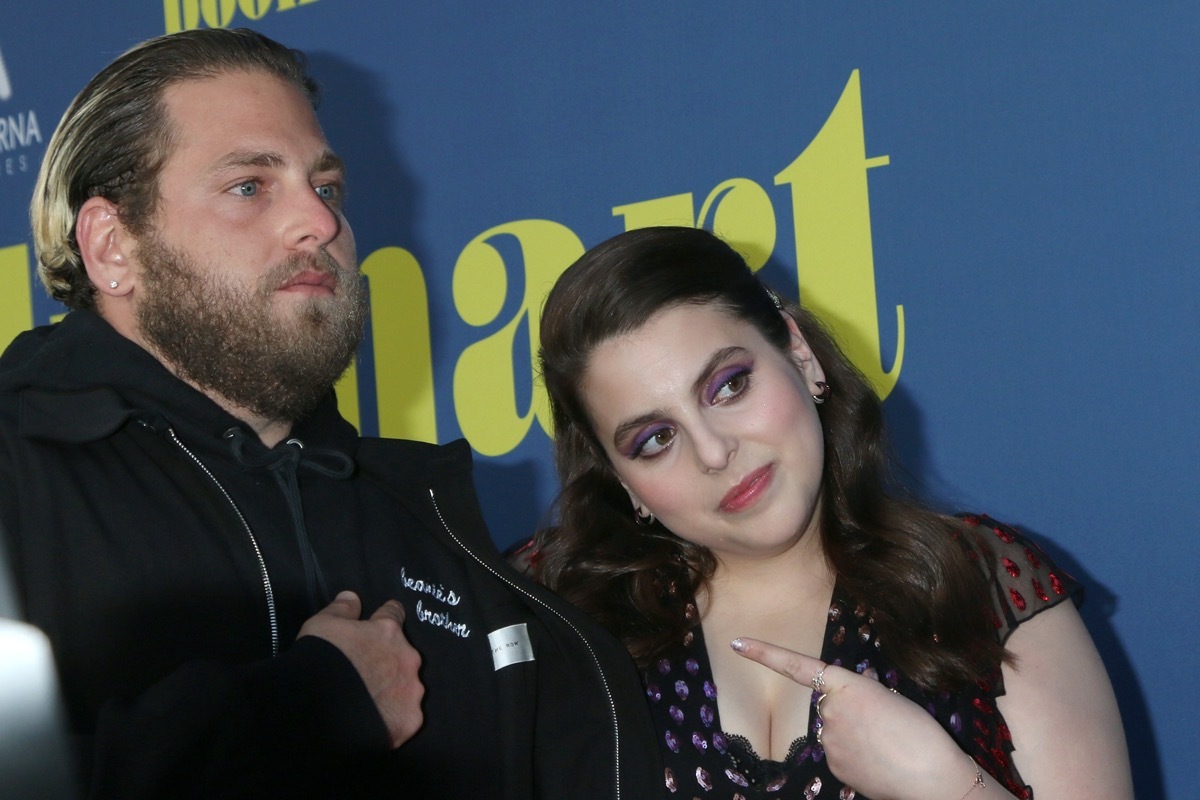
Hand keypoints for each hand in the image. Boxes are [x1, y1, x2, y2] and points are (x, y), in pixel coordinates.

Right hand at [300, 591, 424, 748]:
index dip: (387, 617)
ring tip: (371, 702)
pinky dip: (393, 718)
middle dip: (389, 661)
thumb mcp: (322, 624)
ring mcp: (411, 691)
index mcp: (388, 632)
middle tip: (367, 674)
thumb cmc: (320, 660)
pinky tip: (375, 722)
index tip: (383, 621)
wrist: (316, 709)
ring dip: (394, 690)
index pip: (394, 614)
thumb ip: (341, 609)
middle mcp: (407, 658)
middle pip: (403, 655)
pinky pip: (405, 716)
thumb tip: (352, 597)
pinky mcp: (409, 720)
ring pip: (408, 687)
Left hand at [731, 637, 983, 799]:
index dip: (765, 653)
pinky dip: (855, 755)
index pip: (797, 666)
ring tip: (886, 745)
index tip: (738, 643)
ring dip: (853, 735)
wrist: (932, 779)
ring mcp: (828, 741)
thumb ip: (862, 693)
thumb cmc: (921, 734)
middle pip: (828, 705)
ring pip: (834, 731)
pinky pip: (839, 753)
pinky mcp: (833, 766)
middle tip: (883, 725)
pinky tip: (879, 761)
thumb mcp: (892, 698)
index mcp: (846, 686)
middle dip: (847, 712)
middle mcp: (829, 711)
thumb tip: (850, 697)